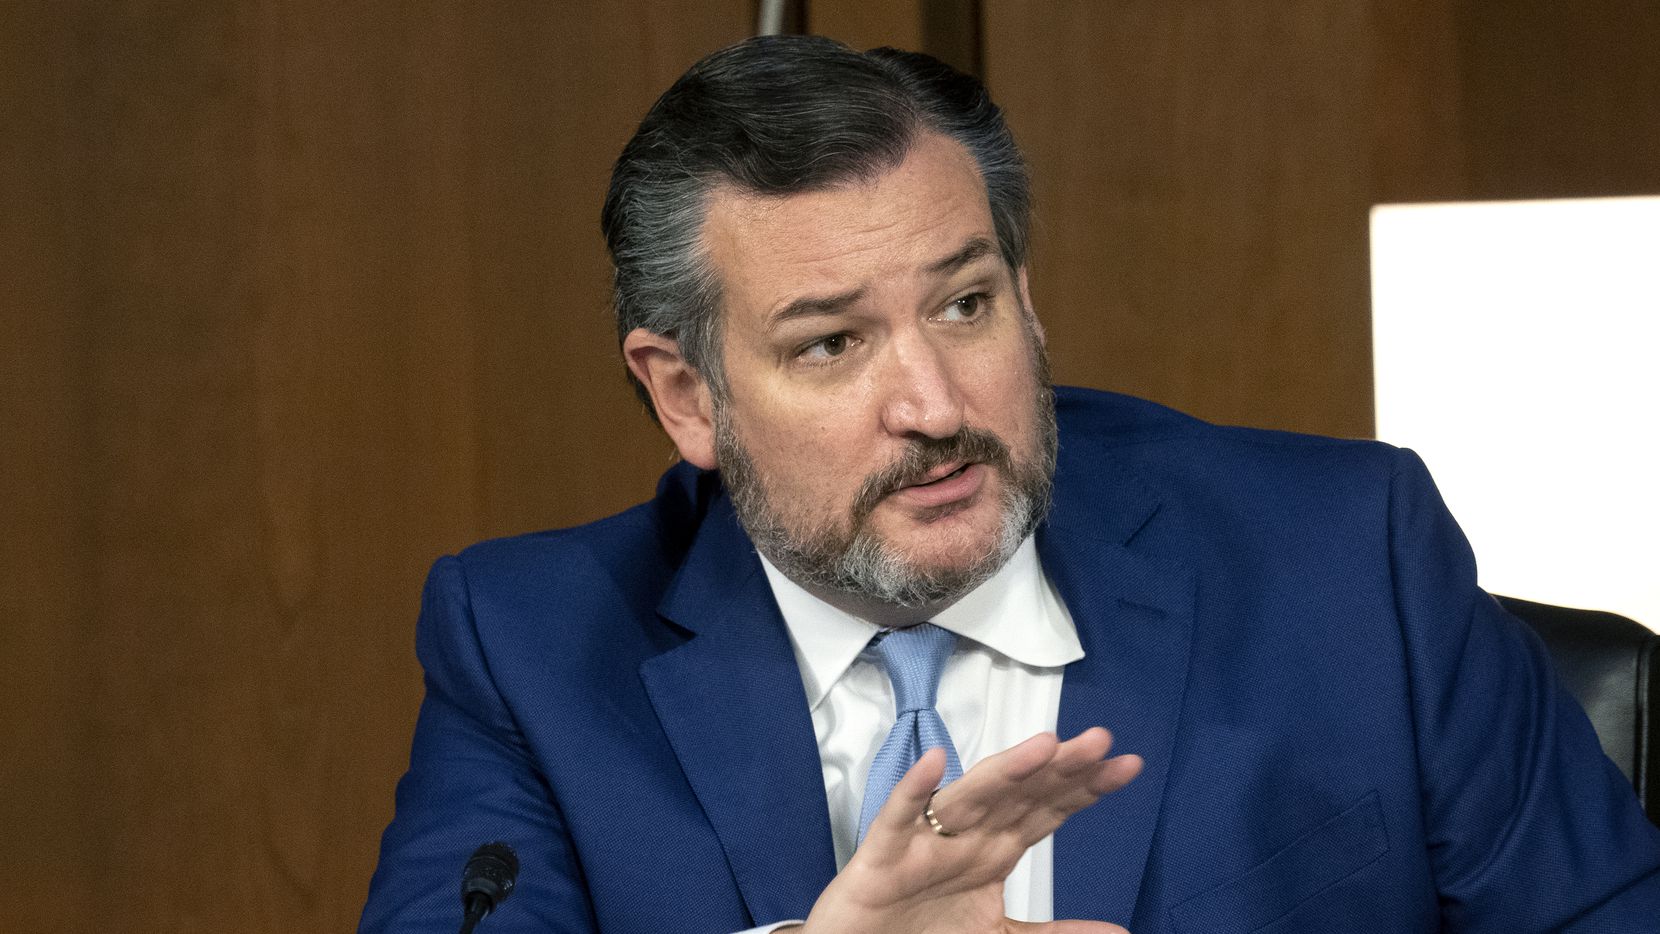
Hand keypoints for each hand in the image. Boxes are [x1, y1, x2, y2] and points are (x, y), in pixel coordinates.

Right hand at [796, 728, 1141, 933]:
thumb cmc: (920, 932)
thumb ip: (1056, 933)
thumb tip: (1120, 932)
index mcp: (993, 851)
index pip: (1048, 810)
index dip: (1086, 787)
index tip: (1128, 765)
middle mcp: (965, 838)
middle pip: (1018, 795)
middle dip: (1058, 769)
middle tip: (1099, 743)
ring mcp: (925, 842)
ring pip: (969, 798)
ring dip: (1004, 772)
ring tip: (1044, 747)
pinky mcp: (883, 855)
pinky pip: (898, 817)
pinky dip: (913, 791)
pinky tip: (933, 764)